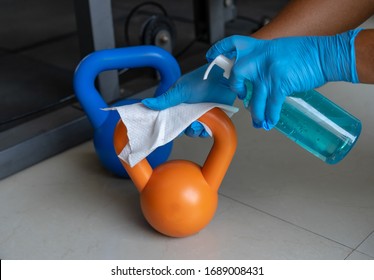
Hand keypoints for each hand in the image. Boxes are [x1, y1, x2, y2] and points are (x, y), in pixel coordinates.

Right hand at [142, 64, 235, 136]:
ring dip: (197, 130)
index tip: (171, 128)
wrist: (223, 79)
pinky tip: (209, 123)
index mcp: (178, 103)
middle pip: (182, 128)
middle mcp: (189, 110)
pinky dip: (207, 130)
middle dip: (185, 129)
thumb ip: (165, 100)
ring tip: (201, 121)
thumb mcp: (180, 90)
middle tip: (190, 123)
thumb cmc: (202, 80)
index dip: (170, 125)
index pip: (170, 119)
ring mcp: (201, 115)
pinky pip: (207, 130)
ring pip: (195, 131)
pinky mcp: (213, 118)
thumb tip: (146, 103)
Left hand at [206, 29, 360, 129]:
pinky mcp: (280, 84)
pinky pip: (271, 105)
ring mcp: (268, 71)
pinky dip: (270, 116)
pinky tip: (270, 122)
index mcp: (259, 47)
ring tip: (259, 122)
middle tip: (242, 97)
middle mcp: (260, 58)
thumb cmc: (306, 52)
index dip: (219, 49)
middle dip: (236, 89)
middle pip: (237, 75)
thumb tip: (258, 76)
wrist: (324, 54)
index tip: (210, 56)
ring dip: (256, 114)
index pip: (233, 43)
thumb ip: (265, 60)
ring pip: (255, 98)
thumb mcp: (279, 49)